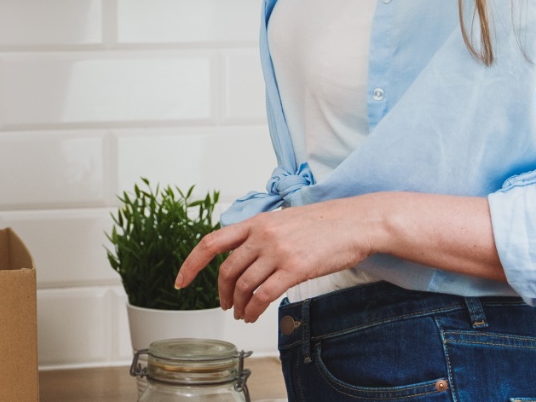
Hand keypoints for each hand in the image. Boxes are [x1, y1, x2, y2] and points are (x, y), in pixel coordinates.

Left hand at [174, 198, 375, 322]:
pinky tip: (255, 315)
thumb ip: (260, 235)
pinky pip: (264, 295)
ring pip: (244, 286)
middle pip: (227, 270)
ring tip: (243, 314)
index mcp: (256, 222)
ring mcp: (278, 251)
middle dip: (222, 293)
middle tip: (226, 305)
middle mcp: (262, 235)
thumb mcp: (283, 221)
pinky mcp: (294, 268)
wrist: (355, 223)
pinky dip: (254, 310)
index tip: (180, 281)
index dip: (191, 264)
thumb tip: (241, 257)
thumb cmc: (324, 224)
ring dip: (239, 306)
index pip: (212, 242)